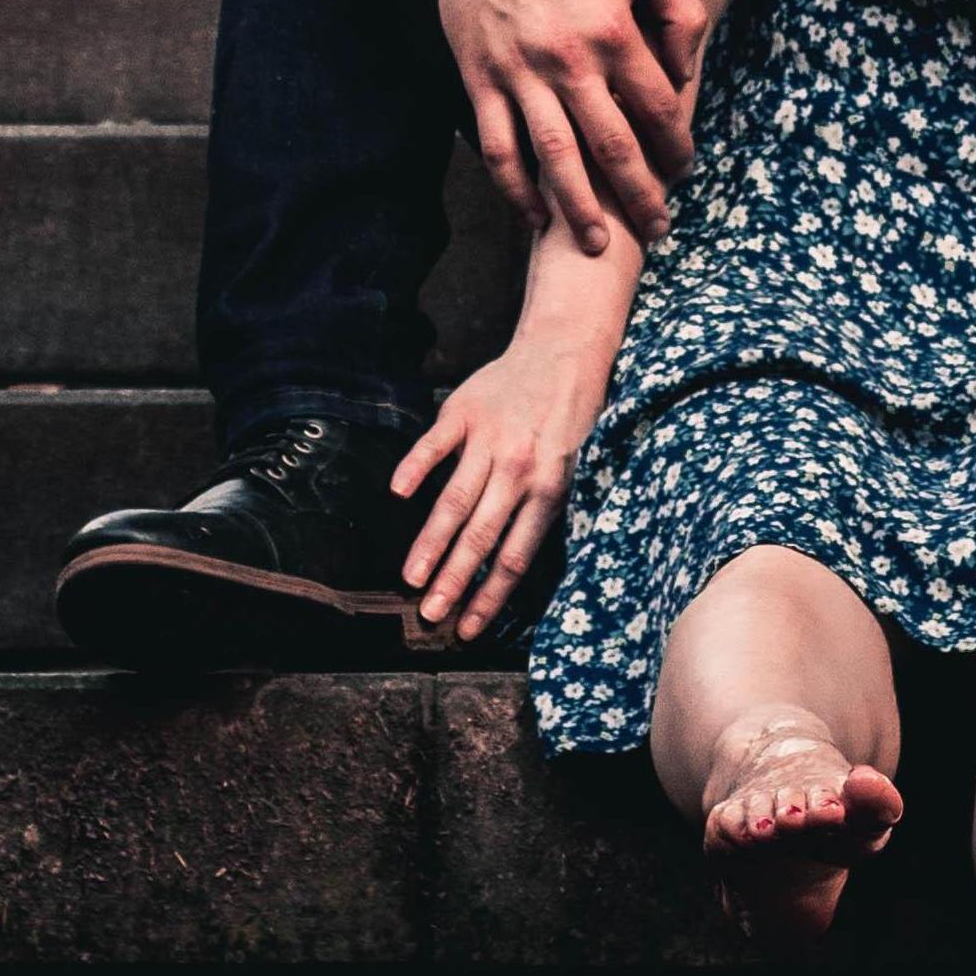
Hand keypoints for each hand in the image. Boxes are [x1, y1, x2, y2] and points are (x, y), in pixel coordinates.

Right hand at [391, 335, 608, 638]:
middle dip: (454, 580)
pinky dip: (416, 467)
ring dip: (431, 542)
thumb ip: (544, 508)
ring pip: (455, 499)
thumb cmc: (572, 414)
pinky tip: (398, 494)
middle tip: (430, 614)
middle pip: (481, 534)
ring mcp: (490, 438)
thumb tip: (513, 564)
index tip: (467, 627)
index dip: (490, 595)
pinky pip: (435, 444)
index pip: (516, 554)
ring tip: (411, 577)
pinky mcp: (465, 411)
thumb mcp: (576, 464)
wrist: (564, 348)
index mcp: (550, 486)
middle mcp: (520, 467)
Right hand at [430, 0, 705, 252]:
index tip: (683, 168)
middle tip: (657, 228)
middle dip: (638, 194)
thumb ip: (680, 9)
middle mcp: (567, 59)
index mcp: (612, 30)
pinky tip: (535, 217)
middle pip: (611, 145)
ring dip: (579, 207)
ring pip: (554, 158)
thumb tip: (685, 71)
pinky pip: (498, 148)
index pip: (657, 105)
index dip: (676, 143)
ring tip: (599, 244)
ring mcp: (519, 74)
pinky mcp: (480, 81)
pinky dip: (515, 189)